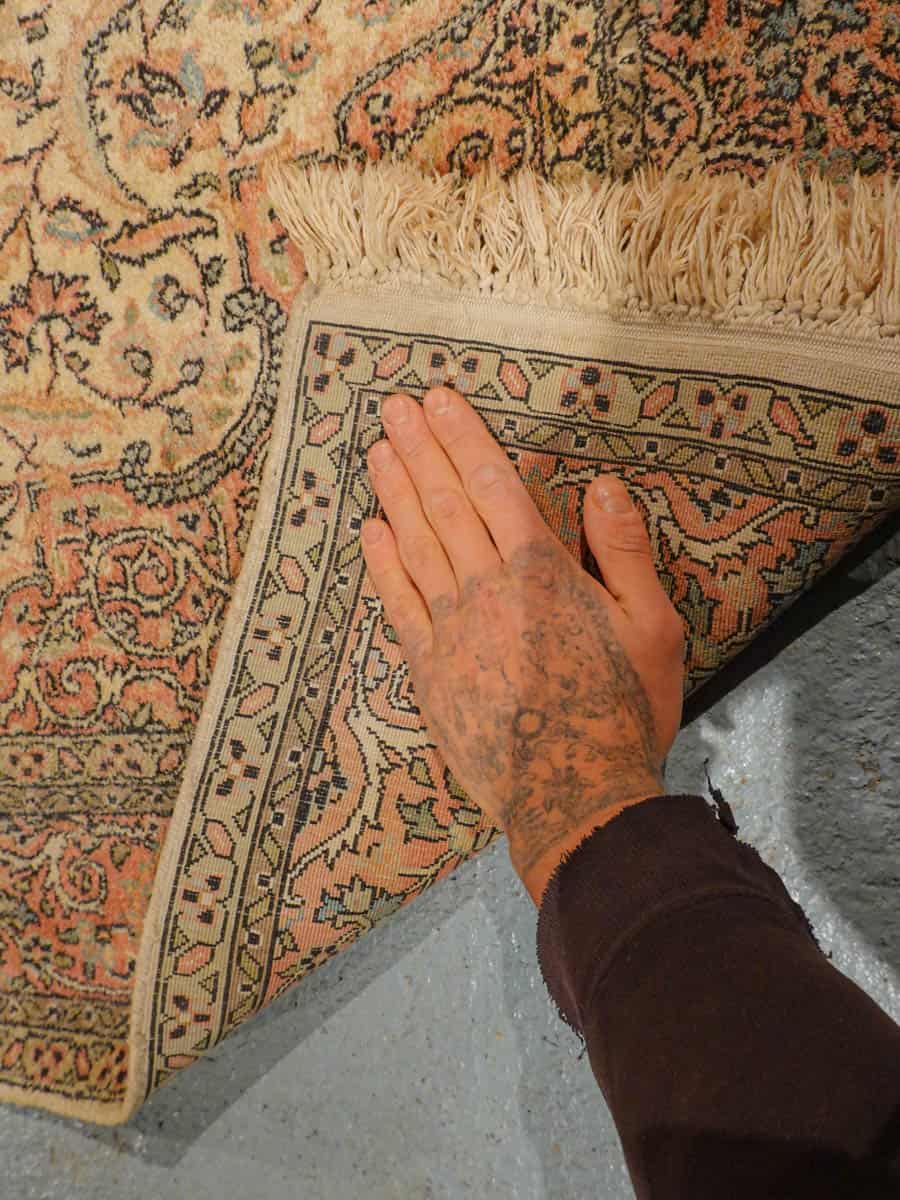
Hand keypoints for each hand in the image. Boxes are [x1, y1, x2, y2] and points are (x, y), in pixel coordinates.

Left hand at [361, 386, 685, 904]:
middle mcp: (486, 588)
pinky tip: (371, 531)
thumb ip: (626, 551)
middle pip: (445, 502)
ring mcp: (450, 629)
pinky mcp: (429, 670)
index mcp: (540, 570)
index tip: (438, 400)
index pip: (492, 483)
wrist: (573, 795)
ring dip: (396, 491)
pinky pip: (398, 604)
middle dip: (419, 449)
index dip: (462, 437)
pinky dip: (383, 563)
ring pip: (416, 543)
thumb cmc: (623, 710)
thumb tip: (604, 484)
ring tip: (378, 450)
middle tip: (394, 407)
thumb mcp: (652, 626)